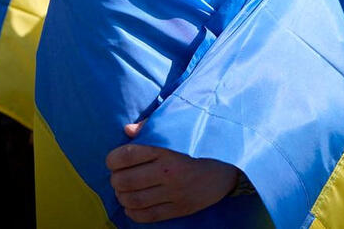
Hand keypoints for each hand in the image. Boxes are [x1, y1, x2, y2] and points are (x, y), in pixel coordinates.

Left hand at [105, 121, 239, 222]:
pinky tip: (131, 206)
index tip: (113, 160)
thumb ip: (151, 127)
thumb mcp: (178, 126)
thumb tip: (127, 131)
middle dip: (115, 179)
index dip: (112, 160)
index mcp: (166, 147)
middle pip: (125, 180)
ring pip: (133, 200)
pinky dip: (133, 213)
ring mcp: (175, 192)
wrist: (231, 162)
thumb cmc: (200, 140)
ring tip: (123, 190)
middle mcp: (168, 171)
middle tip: (118, 176)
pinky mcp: (181, 208)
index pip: (125, 156)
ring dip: (122, 196)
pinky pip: (148, 216)